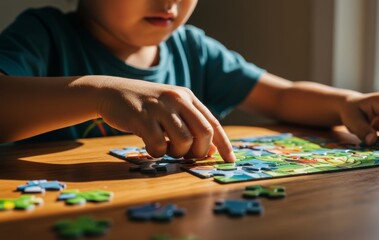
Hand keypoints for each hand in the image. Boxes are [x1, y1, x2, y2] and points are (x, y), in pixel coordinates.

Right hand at [96, 77, 234, 161]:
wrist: (110, 92)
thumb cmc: (144, 106)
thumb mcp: (170, 108)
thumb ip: (189, 124)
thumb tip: (210, 150)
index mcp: (187, 97)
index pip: (213, 123)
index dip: (224, 144)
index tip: (230, 160)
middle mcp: (177, 99)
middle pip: (204, 133)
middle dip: (200, 151)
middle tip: (188, 155)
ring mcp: (160, 107)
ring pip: (184, 140)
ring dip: (177, 153)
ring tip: (166, 148)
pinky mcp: (141, 117)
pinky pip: (158, 145)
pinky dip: (156, 152)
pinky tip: (149, 144)